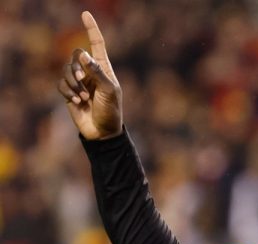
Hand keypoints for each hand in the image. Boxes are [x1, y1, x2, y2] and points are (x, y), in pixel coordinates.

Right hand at [57, 11, 121, 139]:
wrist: (103, 132)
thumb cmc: (111, 111)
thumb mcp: (109, 91)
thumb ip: (96, 72)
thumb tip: (82, 53)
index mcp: (104, 68)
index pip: (97, 44)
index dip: (91, 29)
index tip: (85, 14)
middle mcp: (90, 72)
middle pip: (75, 55)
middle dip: (76, 67)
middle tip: (83, 81)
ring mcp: (79, 82)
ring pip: (66, 70)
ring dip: (73, 83)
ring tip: (83, 97)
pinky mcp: (70, 92)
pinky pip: (61, 84)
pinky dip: (67, 91)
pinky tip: (77, 101)